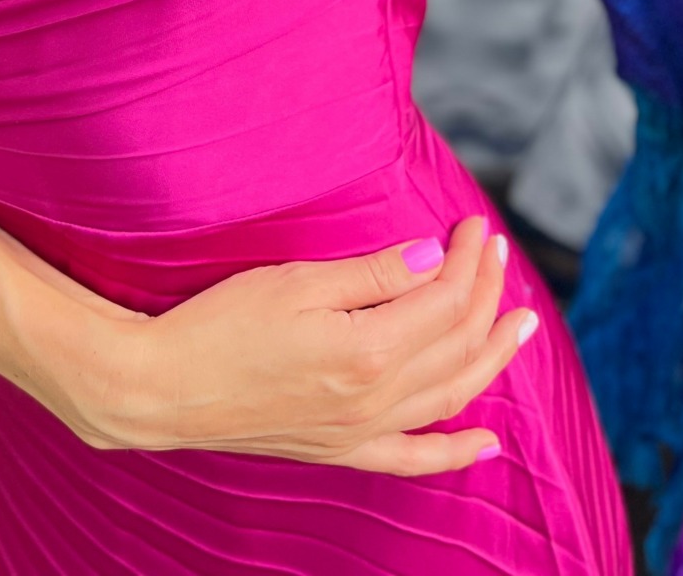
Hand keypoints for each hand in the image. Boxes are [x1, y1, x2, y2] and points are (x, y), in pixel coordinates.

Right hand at [40, 215, 536, 474]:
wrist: (162, 388)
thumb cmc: (220, 324)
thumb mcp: (296, 280)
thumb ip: (371, 273)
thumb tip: (431, 255)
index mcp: (367, 350)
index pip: (443, 297)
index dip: (467, 257)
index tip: (472, 223)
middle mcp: (375, 399)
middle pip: (456, 342)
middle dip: (486, 291)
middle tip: (496, 251)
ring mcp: (360, 432)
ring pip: (451, 395)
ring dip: (491, 356)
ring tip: (520, 323)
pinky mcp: (341, 452)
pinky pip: (414, 460)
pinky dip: (457, 453)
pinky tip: (488, 442)